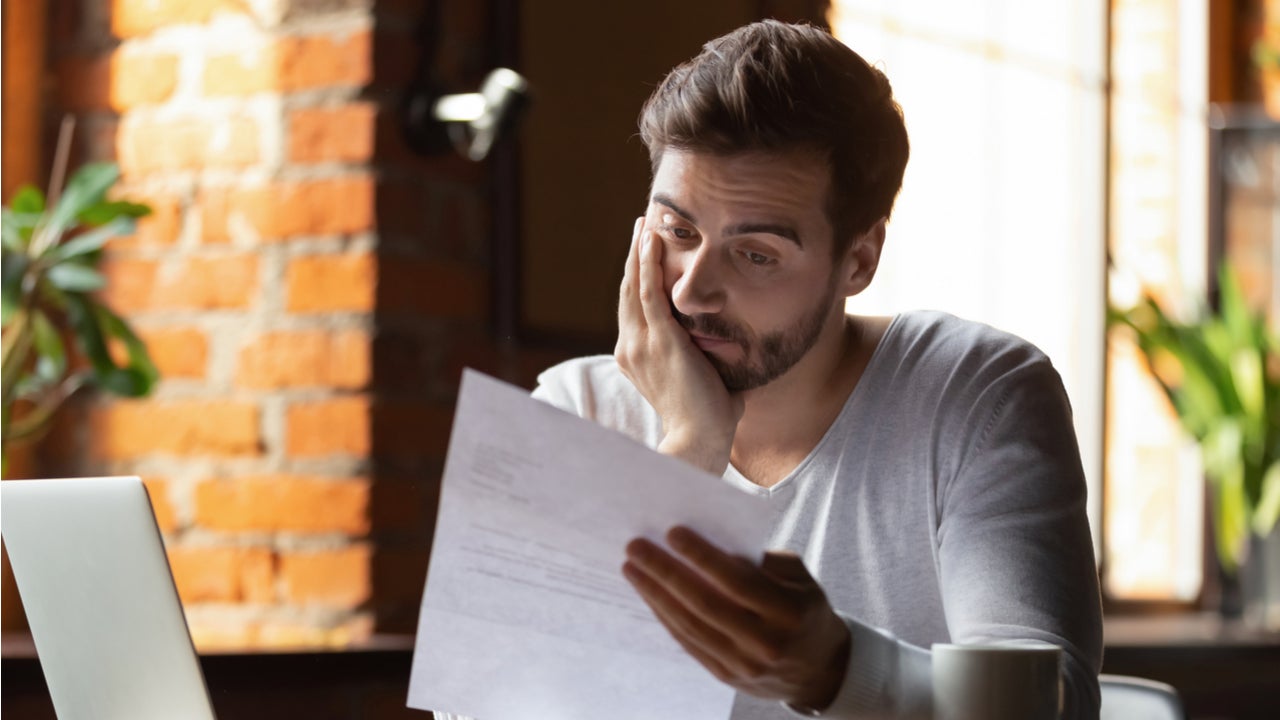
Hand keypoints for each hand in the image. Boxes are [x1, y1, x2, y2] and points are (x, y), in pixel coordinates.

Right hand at [614, 217, 742, 474]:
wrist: (699, 441)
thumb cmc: (708, 419)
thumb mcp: (703, 379)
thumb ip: (710, 360)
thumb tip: (733, 347)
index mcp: (636, 357)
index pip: (634, 308)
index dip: (637, 278)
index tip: (645, 253)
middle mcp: (631, 347)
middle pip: (628, 290)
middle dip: (635, 256)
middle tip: (641, 226)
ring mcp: (641, 343)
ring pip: (634, 285)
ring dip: (639, 251)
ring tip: (643, 223)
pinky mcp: (659, 340)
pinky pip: (649, 292)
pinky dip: (648, 263)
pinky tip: (651, 239)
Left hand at [622, 527, 850, 709]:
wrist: (819, 669)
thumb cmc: (804, 609)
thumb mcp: (799, 577)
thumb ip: (762, 560)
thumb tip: (711, 542)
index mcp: (788, 612)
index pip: (737, 581)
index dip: (702, 557)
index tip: (672, 532)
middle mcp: (765, 642)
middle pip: (705, 604)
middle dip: (665, 573)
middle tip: (636, 547)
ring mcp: (744, 665)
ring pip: (690, 625)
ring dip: (655, 594)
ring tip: (632, 567)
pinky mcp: (726, 676)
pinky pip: (688, 643)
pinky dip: (665, 616)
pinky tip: (649, 594)